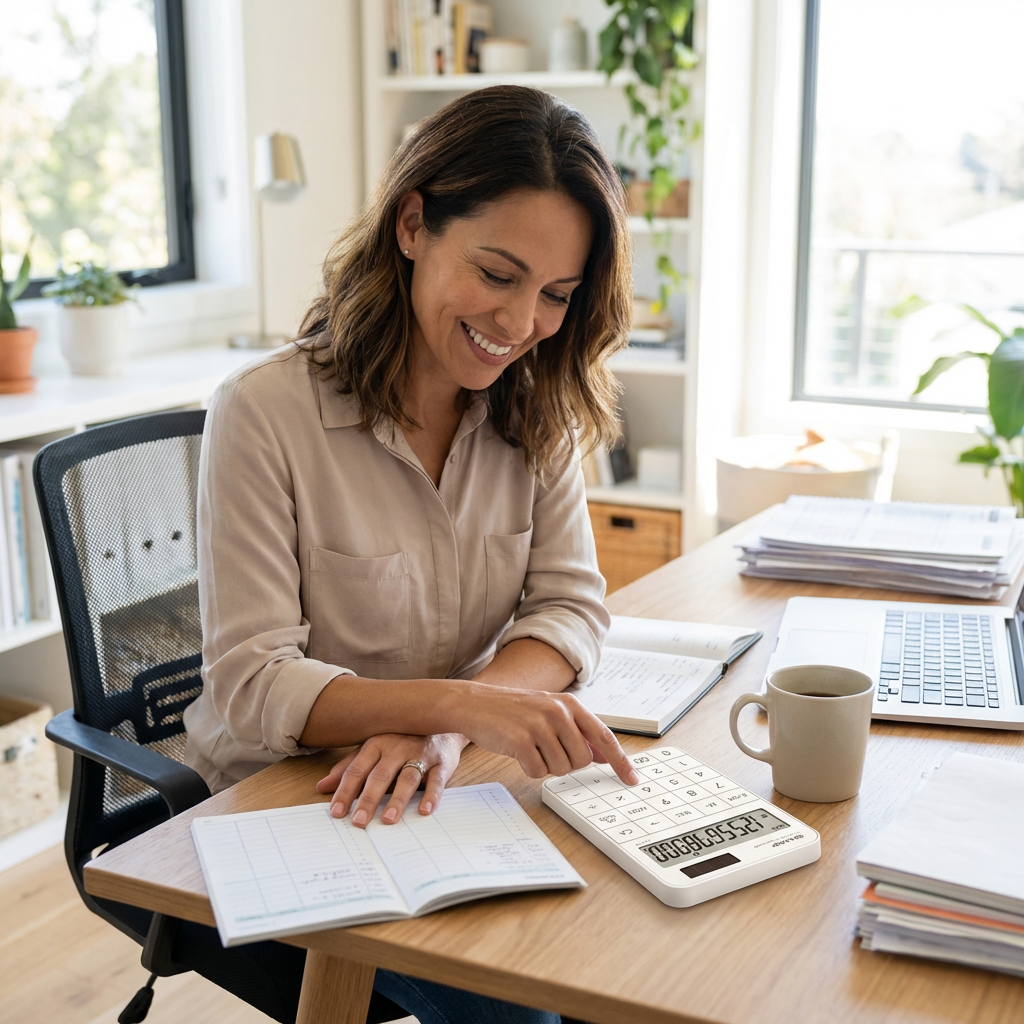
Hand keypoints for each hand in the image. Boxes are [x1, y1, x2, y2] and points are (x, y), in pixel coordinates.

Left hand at [316, 732, 467, 827]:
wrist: (441, 721)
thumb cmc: (402, 738)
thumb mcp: (373, 748)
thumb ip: (349, 767)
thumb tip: (322, 787)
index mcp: (376, 743)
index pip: (357, 769)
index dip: (345, 790)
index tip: (336, 812)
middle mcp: (397, 748)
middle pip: (380, 775)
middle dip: (368, 799)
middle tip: (359, 821)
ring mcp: (420, 754)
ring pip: (408, 778)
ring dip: (398, 799)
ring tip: (388, 819)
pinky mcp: (441, 762)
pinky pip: (437, 779)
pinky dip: (432, 795)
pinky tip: (425, 810)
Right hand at [452, 684, 638, 785]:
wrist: (475, 703)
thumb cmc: (513, 710)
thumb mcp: (550, 711)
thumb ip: (577, 731)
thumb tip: (602, 755)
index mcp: (570, 704)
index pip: (604, 736)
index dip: (620, 761)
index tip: (632, 779)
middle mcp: (558, 712)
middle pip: (582, 760)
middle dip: (566, 763)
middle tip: (546, 749)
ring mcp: (540, 725)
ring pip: (561, 769)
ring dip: (545, 765)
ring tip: (530, 746)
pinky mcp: (521, 740)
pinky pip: (537, 772)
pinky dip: (528, 768)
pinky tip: (517, 751)